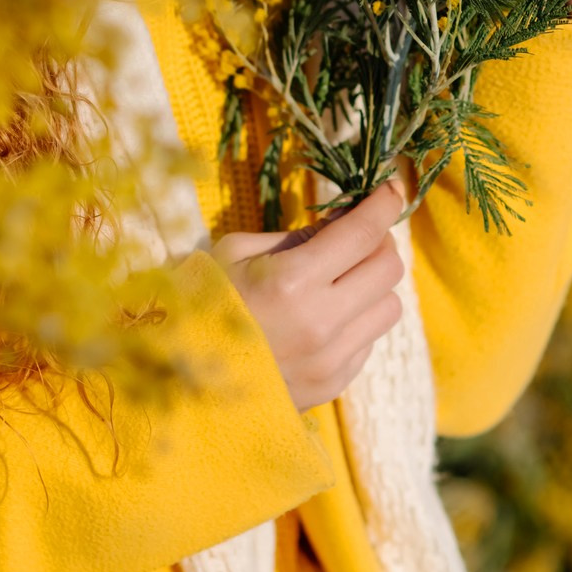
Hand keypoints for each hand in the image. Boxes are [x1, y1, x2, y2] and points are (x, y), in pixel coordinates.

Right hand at [211, 181, 404, 412]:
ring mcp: (331, 359)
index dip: (383, 204)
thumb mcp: (236, 253)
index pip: (363, 233)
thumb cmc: (202, 303)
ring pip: (390, 307)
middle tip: (358, 233)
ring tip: (344, 278)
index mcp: (292, 280)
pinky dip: (358, 320)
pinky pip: (369, 341)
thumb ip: (294, 237)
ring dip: (374, 284)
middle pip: (388, 269)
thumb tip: (340, 223)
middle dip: (381, 241)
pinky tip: (327, 315)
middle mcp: (322, 322)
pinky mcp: (333, 383)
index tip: (390, 188)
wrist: (180, 381)